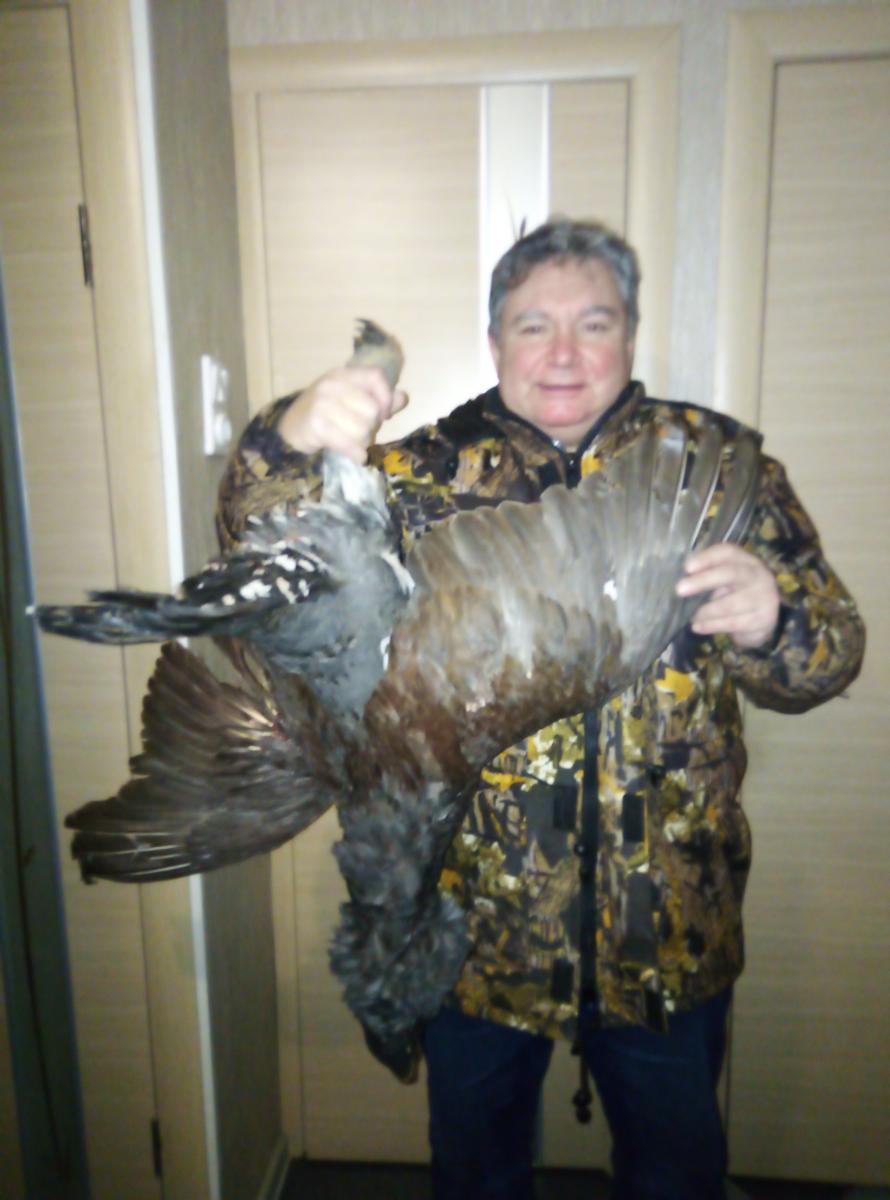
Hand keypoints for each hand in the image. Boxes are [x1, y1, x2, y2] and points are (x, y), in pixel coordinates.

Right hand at [277, 366, 408, 463]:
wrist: (291, 428)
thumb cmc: (326, 414)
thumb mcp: (351, 400)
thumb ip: (378, 399)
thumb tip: (403, 398)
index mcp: (343, 375)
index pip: (375, 376)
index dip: (386, 397)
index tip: (384, 415)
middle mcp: (332, 385)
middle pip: (372, 410)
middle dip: (371, 427)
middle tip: (359, 432)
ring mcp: (322, 404)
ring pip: (362, 430)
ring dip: (362, 443)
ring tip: (352, 442)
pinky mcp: (316, 425)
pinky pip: (348, 443)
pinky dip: (356, 454)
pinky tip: (356, 456)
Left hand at [675, 543, 780, 649]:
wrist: (762, 620)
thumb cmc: (735, 595)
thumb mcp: (724, 582)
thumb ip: (707, 577)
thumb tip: (681, 582)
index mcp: (746, 561)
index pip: (728, 552)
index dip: (707, 558)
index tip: (687, 567)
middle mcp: (759, 576)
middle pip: (730, 573)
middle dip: (703, 581)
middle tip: (680, 589)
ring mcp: (764, 598)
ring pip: (729, 604)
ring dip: (705, 611)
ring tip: (689, 616)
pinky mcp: (764, 620)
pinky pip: (732, 623)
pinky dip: (711, 626)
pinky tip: (697, 627)